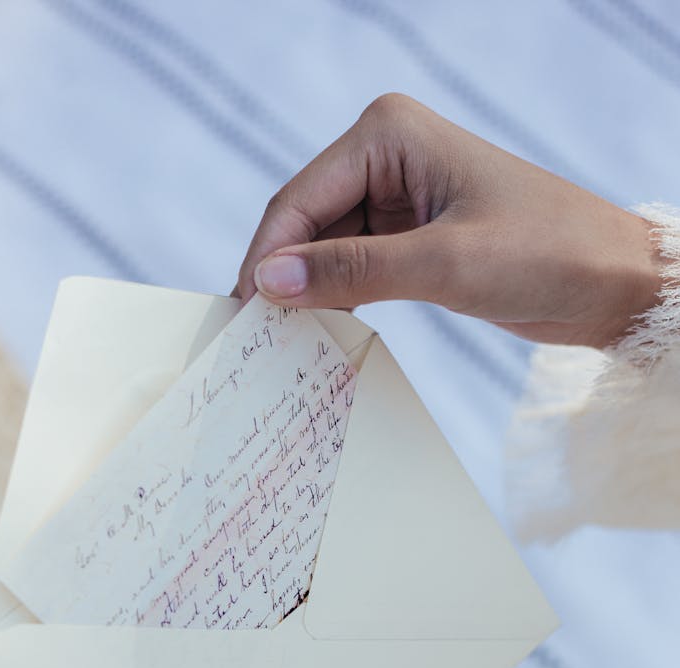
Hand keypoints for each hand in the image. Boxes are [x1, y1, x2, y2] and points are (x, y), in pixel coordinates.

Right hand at [236, 93, 659, 348]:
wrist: (612, 281)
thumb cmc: (546, 253)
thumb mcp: (444, 264)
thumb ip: (353, 271)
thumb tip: (270, 281)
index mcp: (389, 134)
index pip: (301, 198)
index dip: (267, 256)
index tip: (244, 313)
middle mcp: (386, 157)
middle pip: (306, 221)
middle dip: (283, 275)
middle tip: (255, 337)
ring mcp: (398, 198)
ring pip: (325, 248)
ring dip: (308, 291)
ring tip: (282, 341)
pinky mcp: (412, 237)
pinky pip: (354, 267)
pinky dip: (337, 297)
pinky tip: (321, 329)